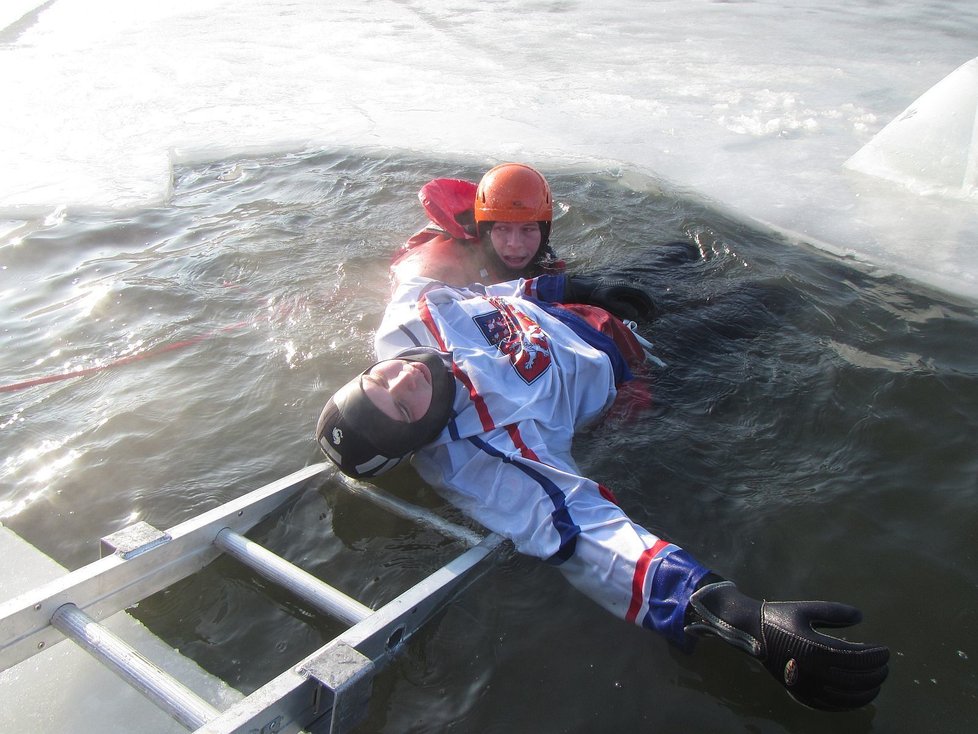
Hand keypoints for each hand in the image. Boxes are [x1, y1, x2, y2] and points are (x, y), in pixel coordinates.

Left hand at [562, 275, 655, 320]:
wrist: (584, 287)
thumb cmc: (596, 296)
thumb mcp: (608, 303)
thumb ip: (622, 308)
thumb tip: (635, 314)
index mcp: (624, 286)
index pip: (641, 293)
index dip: (648, 302)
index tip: (652, 311)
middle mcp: (624, 283)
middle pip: (639, 293)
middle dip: (646, 303)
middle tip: (650, 314)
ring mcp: (620, 284)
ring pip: (634, 294)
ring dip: (640, 303)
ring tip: (643, 313)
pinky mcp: (616, 286)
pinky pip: (628, 294)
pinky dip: (633, 301)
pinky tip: (633, 309)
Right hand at [684, 579, 888, 710]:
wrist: (752, 634)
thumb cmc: (780, 618)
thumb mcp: (807, 609)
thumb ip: (835, 612)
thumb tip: (861, 617)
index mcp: (816, 649)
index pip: (858, 658)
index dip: (876, 656)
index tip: (885, 650)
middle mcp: (813, 672)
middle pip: (857, 679)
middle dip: (876, 673)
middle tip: (885, 665)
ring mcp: (807, 686)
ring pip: (848, 696)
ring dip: (868, 690)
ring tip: (877, 680)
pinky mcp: (801, 694)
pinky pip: (832, 706)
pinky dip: (850, 703)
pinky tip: (859, 695)